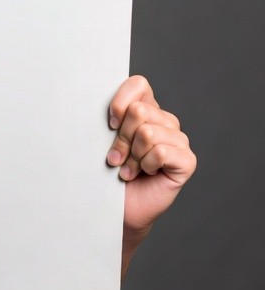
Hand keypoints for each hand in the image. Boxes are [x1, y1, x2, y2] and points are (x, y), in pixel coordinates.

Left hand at [106, 75, 196, 243]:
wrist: (119, 206)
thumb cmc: (107, 170)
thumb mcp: (103, 138)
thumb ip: (109, 117)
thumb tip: (102, 103)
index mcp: (146, 108)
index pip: (138, 84)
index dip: (120, 102)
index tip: (109, 124)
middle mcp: (165, 120)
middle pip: (139, 111)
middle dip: (121, 137)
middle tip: (117, 156)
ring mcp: (178, 140)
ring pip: (147, 133)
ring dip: (132, 155)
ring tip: (128, 168)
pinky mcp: (187, 160)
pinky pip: (161, 152)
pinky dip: (145, 165)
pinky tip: (143, 173)